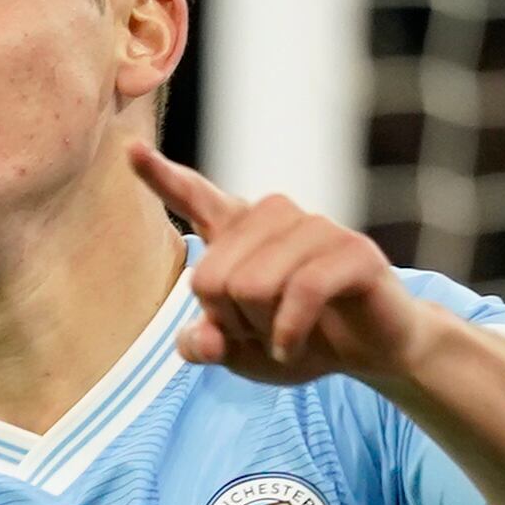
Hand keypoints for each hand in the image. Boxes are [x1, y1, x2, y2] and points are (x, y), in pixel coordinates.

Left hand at [130, 140, 438, 386]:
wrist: (374, 351)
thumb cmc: (303, 339)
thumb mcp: (241, 354)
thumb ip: (206, 344)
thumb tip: (199, 341)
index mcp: (243, 231)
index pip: (196, 197)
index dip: (161, 176)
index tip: (130, 150)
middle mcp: (276, 217)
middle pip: (211, 276)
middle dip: (230, 321)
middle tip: (263, 331)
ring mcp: (316, 228)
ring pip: (252, 285)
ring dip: (262, 329)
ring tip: (284, 334)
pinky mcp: (352, 250)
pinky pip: (300, 292)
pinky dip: (287, 334)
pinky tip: (290, 347)